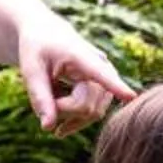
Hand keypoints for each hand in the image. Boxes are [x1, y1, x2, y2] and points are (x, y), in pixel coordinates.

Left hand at [14, 14, 133, 134]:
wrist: (48, 34)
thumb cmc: (37, 49)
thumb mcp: (31, 70)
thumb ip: (39, 97)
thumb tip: (48, 128)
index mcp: (81, 56)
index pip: (100, 73)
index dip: (116, 86)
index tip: (131, 96)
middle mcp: (101, 65)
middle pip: (88, 106)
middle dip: (63, 111)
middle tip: (43, 102)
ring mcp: (106, 78)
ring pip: (94, 112)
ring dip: (69, 117)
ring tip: (49, 107)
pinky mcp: (105, 88)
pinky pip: (95, 113)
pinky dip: (75, 120)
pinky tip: (59, 122)